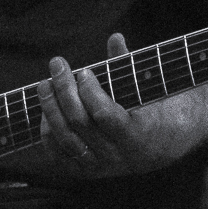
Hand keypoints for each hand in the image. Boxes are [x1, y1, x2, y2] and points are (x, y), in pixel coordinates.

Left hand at [33, 34, 178, 179]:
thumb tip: (115, 37)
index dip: (90, 91)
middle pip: (80, 122)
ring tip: (45, 84)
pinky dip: (48, 132)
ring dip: (51, 108)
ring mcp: (100, 166)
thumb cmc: (153, 109)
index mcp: (137, 136)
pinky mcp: (86, 170)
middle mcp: (117, 155)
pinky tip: (46, 111)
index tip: (84, 71)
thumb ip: (128, 65)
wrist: (162, 147)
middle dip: (64, 90)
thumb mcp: (147, 89)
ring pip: (66, 137)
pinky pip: (59, 154)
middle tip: (57, 65)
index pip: (104, 114)